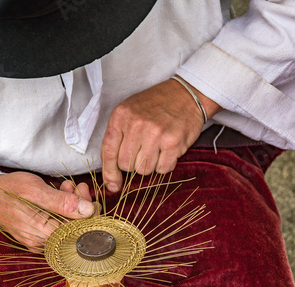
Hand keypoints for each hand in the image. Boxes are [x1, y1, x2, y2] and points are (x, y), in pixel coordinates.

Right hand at [0, 172, 95, 250]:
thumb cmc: (9, 189)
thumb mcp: (35, 190)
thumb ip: (62, 202)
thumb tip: (89, 210)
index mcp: (41, 234)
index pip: (78, 229)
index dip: (87, 210)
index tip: (84, 191)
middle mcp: (41, 243)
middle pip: (74, 228)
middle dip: (80, 205)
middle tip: (76, 186)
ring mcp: (39, 241)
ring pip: (67, 225)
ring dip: (72, 205)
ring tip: (65, 187)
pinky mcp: (38, 236)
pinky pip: (57, 225)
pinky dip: (62, 209)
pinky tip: (60, 195)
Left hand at [101, 77, 221, 191]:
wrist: (186, 94)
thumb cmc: (154, 106)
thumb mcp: (128, 113)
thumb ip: (116, 140)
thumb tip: (111, 180)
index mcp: (121, 116)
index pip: (108, 152)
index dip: (109, 172)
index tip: (112, 184)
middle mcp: (136, 124)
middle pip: (126, 165)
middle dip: (132, 164)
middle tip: (142, 152)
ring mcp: (155, 133)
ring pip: (144, 170)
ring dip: (149, 165)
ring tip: (155, 148)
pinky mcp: (173, 142)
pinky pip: (162, 169)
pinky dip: (164, 164)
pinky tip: (167, 150)